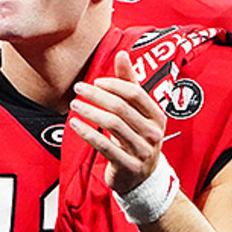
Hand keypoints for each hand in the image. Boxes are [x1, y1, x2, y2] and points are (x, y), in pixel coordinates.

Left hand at [68, 51, 166, 194]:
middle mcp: (154, 133)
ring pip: (112, 125)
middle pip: (121, 107)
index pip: (135, 93)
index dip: (113, 85)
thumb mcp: (138, 111)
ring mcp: (143, 151)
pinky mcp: (129, 166)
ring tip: (74, 105)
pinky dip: (87, 132)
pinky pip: (105, 146)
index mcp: (158, 115)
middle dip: (96, 96)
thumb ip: (130, 82)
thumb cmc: (137, 136)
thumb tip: (123, 54)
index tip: (95, 82)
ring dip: (89, 112)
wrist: (143, 177)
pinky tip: (74, 124)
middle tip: (78, 89)